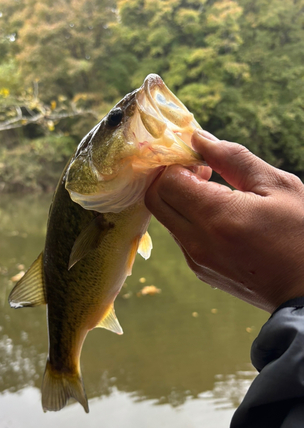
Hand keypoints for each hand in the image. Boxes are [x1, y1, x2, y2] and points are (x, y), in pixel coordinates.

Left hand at [145, 130, 303, 312]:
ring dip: (180, 199)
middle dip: (171, 178)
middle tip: (202, 173)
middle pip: (155, 199)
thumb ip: (233, 158)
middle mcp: (197, 242)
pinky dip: (189, 219)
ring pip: (166, 218)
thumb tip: (199, 139)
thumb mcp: (276, 186)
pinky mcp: (199, 270)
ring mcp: (196, 260)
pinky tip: (219, 217)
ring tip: (215, 194)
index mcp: (216, 216)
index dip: (179, 164)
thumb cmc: (301, 234)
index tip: (202, 161)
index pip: (166, 181)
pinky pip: (180, 236)